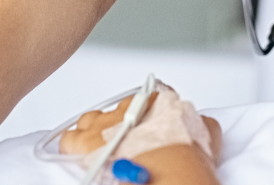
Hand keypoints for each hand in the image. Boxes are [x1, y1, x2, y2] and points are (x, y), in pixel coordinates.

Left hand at [59, 90, 223, 160]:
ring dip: (96, 133)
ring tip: (102, 150)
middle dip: (122, 124)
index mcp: (159, 100)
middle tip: (129, 143)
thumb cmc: (185, 159)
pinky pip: (69, 138)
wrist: (166, 176)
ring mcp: (104, 123)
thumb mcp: (205, 134)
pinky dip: (72, 146)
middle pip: (119, 109)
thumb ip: (201, 122)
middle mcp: (129, 107)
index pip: (152, 97)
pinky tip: (79, 156)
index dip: (150, 114)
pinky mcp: (83, 142)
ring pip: (92, 119)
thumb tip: (201, 123)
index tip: (151, 127)